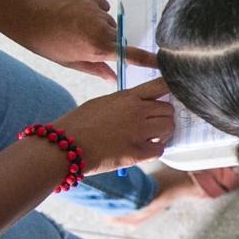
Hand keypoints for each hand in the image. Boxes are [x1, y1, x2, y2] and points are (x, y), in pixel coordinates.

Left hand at [4, 0, 155, 81]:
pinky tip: (75, 14)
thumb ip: (95, 69)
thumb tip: (113, 77)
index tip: (162, 62)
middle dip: (108, 41)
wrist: (26, 12)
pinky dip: (93, 11)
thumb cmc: (45, 42)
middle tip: (86, 42)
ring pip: (108, 22)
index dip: (148, 59)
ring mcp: (97, 10)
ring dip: (99, 26)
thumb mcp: (69, 62)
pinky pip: (100, 6)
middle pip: (117, 36)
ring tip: (75, 27)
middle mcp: (102, 28)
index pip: (131, 55)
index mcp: (98, 48)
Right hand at [55, 79, 175, 173]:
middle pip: (168, 109)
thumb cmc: (77, 124)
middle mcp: (137, 111)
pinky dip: (156, 150)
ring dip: (164, 133)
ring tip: (152, 137)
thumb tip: (137, 105)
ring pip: (169, 128)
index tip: (175, 92)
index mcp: (127, 97)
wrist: (63, 147)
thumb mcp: (101, 103)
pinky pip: (160, 149)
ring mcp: (138, 132)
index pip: (160, 85)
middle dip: (165, 116)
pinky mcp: (137, 153)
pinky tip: (146, 150)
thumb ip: (123, 102)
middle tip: (156, 124)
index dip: (171, 88)